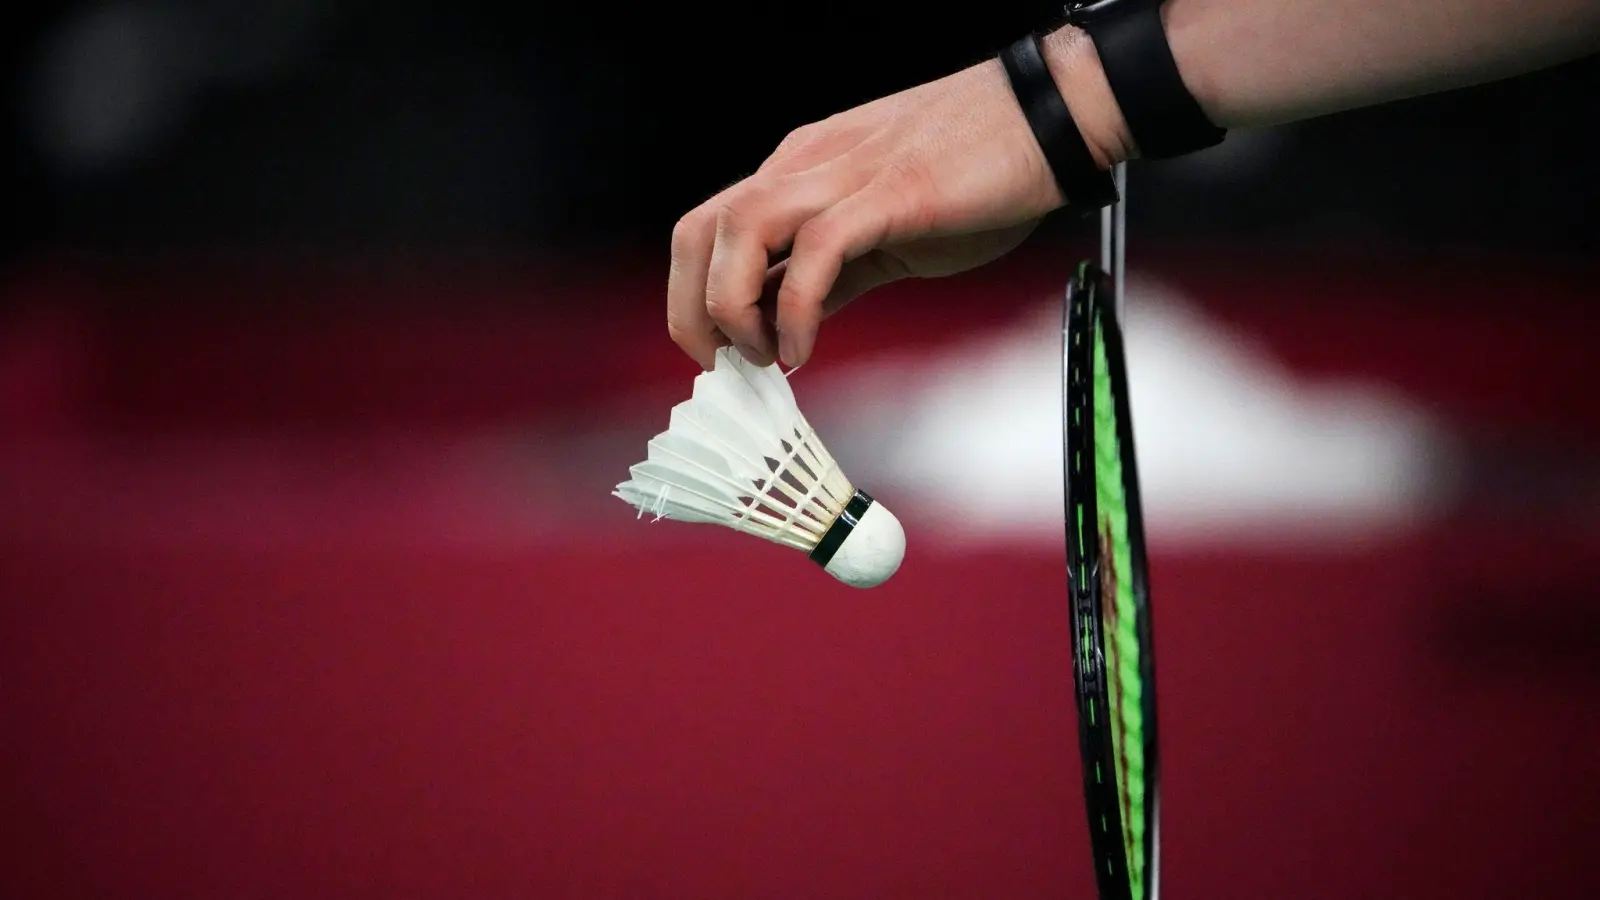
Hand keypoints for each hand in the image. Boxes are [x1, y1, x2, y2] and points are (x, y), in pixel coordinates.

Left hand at [666, 30, 1123, 369]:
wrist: (1050, 119)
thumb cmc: (980, 169)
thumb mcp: (884, 229)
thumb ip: (834, 274)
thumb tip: (794, 324)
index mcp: (799, 171)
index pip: (709, 230)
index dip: (695, 296)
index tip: (720, 351)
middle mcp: (804, 167)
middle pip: (700, 231)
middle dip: (692, 309)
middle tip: (724, 364)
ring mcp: (841, 177)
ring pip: (739, 233)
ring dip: (733, 307)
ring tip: (764, 356)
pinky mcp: (885, 195)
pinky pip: (814, 254)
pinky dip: (794, 310)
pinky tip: (805, 350)